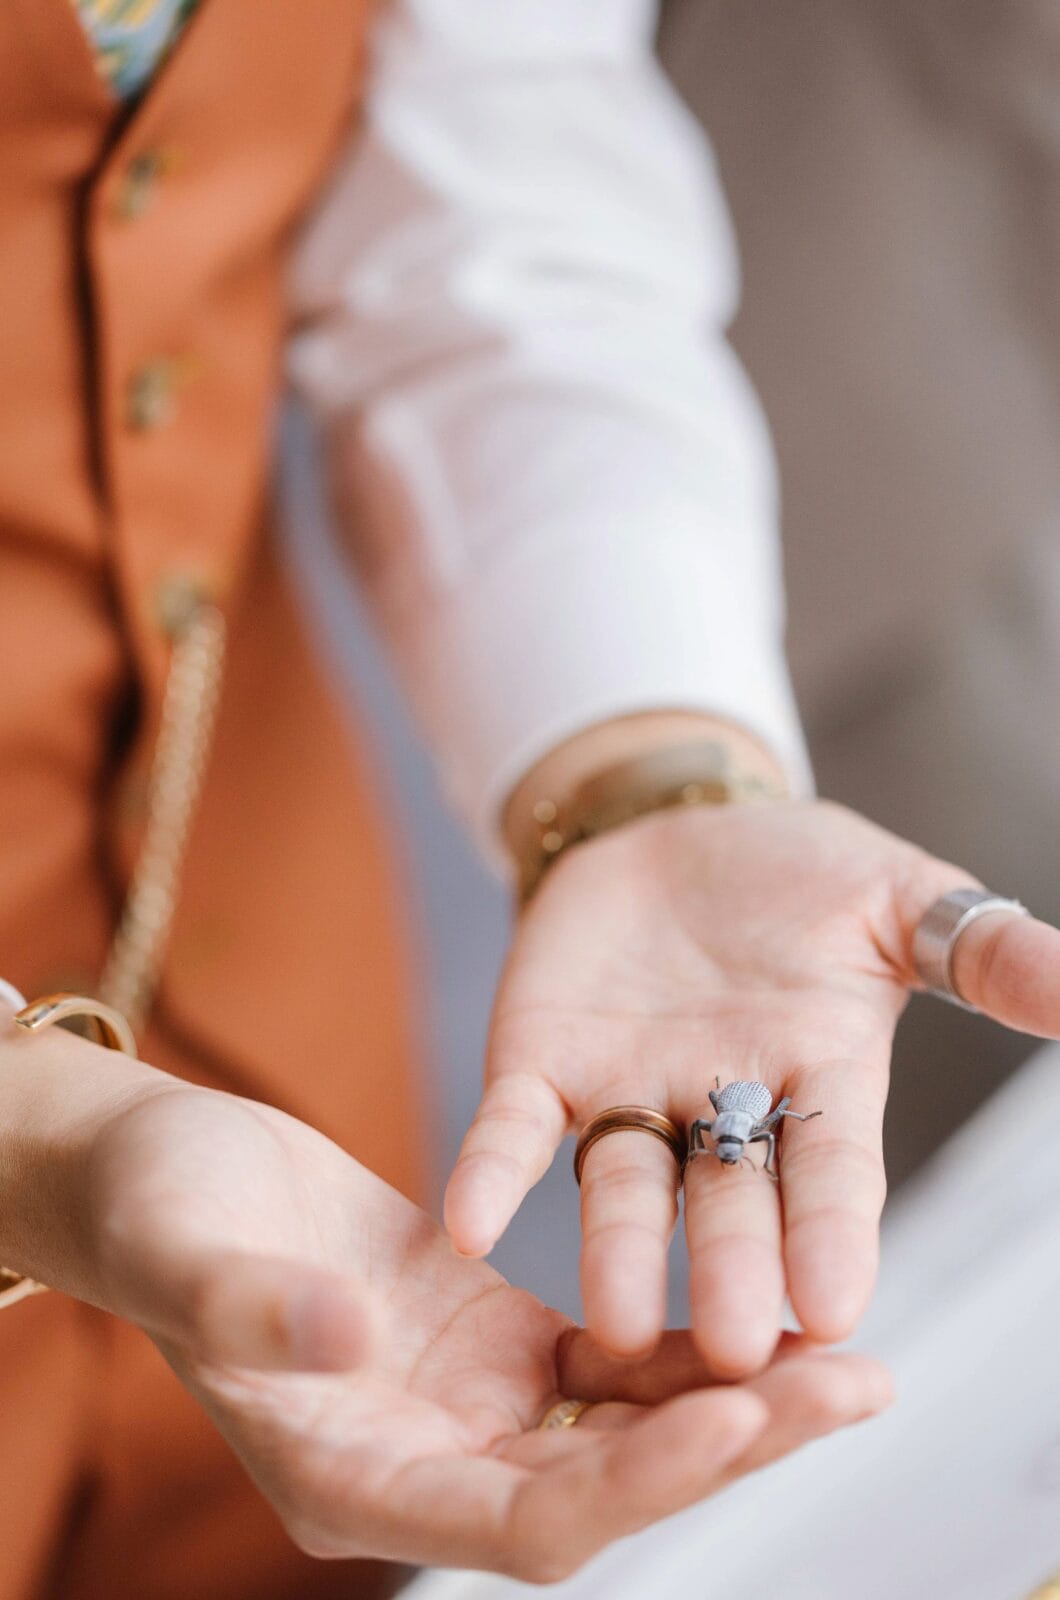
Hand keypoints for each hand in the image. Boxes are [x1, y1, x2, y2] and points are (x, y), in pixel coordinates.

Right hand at [78, 1082, 889, 1577]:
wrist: (163, 1173)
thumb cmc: (155, 1218)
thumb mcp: (191, 1254)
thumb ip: (262, 1313)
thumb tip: (352, 1344)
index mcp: (353, 1481)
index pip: (523, 1523)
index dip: (631, 1483)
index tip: (732, 1420)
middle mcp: (429, 1466)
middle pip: (607, 1486)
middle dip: (732, 1442)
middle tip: (855, 1387)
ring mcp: (469, 1407)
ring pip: (626, 1425)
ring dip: (734, 1395)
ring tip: (849, 1357)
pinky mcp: (494, 1341)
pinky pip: (609, 1358)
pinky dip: (683, 1340)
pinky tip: (758, 1305)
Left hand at [445, 799, 1059, 1374]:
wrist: (673, 827)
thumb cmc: (798, 871)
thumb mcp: (899, 898)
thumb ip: (982, 952)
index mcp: (819, 1080)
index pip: (832, 1169)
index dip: (833, 1232)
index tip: (840, 1305)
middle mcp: (722, 1111)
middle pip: (729, 1200)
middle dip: (733, 1268)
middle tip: (736, 1351)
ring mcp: (627, 1095)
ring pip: (623, 1188)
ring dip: (619, 1251)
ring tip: (613, 1320)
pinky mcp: (540, 1065)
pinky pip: (512, 1126)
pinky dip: (492, 1170)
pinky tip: (466, 1219)